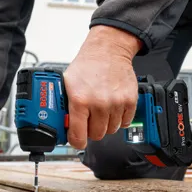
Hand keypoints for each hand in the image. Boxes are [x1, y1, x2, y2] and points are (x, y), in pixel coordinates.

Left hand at [64, 25, 141, 148]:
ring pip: (111, 130)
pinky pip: (125, 123)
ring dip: (105, 124)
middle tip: (89, 119)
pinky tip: (112, 108)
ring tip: (101, 110)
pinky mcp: (130, 101)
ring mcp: (116, 103)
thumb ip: (64, 106)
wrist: (108, 50)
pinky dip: (119, 119)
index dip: (76, 141)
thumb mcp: (66, 83)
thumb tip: (62, 125)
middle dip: (91, 130)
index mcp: (80, 100)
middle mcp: (99, 103)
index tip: (77, 140)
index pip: (78, 136)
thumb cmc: (87, 65)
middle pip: (96, 135)